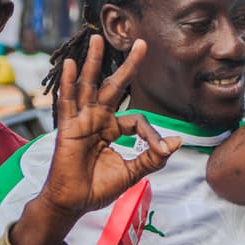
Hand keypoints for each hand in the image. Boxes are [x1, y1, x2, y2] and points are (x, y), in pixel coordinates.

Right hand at [36, 35, 180, 218]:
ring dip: (94, 63)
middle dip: (128, 66)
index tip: (161, 149)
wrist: (74, 203)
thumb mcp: (132, 172)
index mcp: (113, 129)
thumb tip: (177, 142)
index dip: (153, 134)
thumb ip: (152, 157)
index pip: (138, 119)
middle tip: (141, 43)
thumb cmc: (99, 188)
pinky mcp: (67, 129)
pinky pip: (68, 103)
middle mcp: (98, 119)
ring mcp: (82, 121)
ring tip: (98, 40)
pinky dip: (69, 84)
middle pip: (114, 87)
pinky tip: (70, 65)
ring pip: (90, 86)